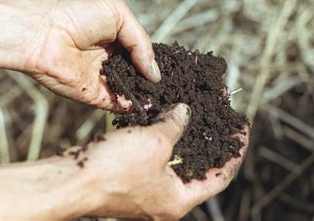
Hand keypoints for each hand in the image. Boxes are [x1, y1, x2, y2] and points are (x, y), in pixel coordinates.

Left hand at [27, 0, 160, 111]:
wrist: (45, 33)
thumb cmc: (78, 15)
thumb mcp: (119, 15)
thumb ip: (141, 43)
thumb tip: (155, 74)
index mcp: (117, 40)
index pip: (142, 55)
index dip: (155, 62)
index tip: (174, 71)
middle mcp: (111, 61)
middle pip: (138, 75)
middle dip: (152, 82)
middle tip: (173, 89)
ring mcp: (103, 79)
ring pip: (131, 91)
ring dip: (146, 96)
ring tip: (165, 99)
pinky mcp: (94, 95)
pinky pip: (117, 104)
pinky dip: (132, 107)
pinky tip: (147, 105)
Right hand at [53, 104, 248, 218]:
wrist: (71, 181)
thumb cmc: (113, 169)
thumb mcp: (154, 142)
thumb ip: (176, 124)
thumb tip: (185, 112)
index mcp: (179, 200)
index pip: (221, 176)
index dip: (235, 150)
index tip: (243, 128)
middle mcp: (166, 201)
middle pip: (200, 169)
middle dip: (213, 141)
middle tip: (223, 118)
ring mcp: (148, 193)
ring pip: (177, 163)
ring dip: (187, 138)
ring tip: (198, 115)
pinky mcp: (131, 183)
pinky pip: (156, 160)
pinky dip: (164, 141)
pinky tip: (165, 120)